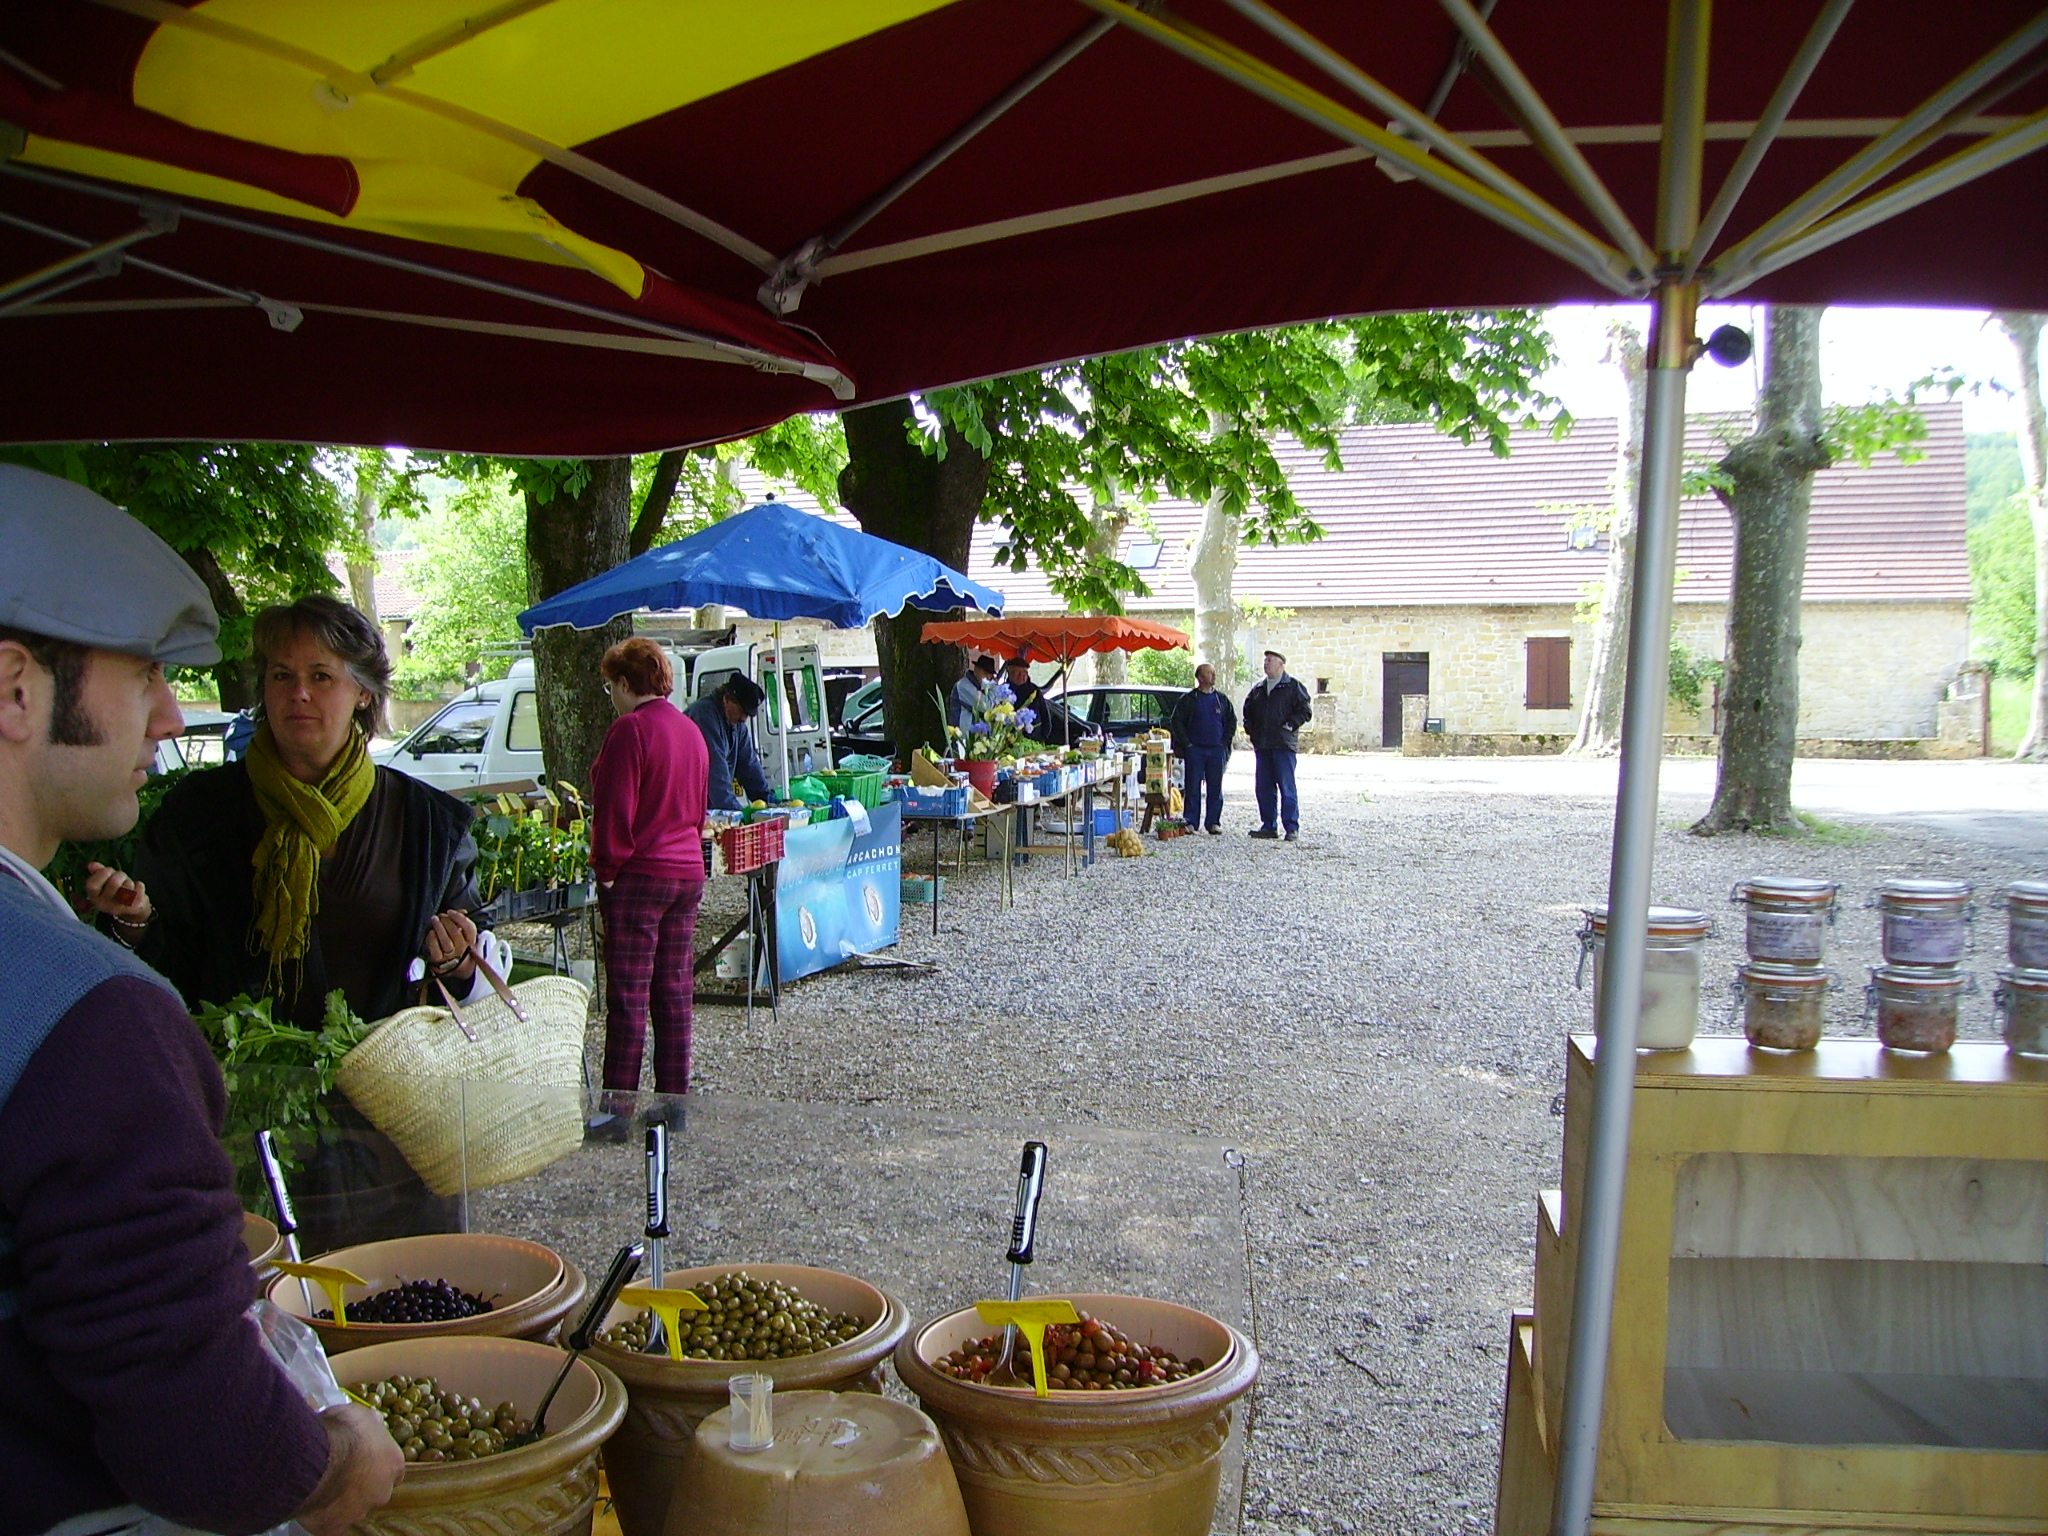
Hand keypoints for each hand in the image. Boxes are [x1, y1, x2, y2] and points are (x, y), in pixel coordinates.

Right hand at [83, 863, 150, 925]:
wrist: (133, 907)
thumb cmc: (117, 890)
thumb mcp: (106, 881)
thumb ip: (98, 872)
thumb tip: (92, 865)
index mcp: (94, 897)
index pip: (92, 886)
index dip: (101, 873)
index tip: (107, 870)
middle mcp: (104, 905)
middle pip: (113, 883)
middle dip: (120, 874)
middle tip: (121, 876)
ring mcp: (119, 908)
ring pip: (127, 887)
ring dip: (129, 882)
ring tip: (128, 884)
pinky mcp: (133, 908)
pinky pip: (138, 890)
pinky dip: (139, 885)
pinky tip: (137, 888)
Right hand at [294, 1403, 402, 1535]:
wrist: (317, 1459)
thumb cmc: (343, 1432)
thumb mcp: (361, 1415)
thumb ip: (370, 1423)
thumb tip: (374, 1421)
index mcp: (394, 1464)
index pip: (393, 1469)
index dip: (378, 1464)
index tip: (363, 1458)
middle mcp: (382, 1492)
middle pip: (375, 1491)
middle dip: (361, 1484)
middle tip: (340, 1472)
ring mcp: (359, 1512)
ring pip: (353, 1509)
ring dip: (342, 1499)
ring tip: (323, 1485)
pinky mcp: (335, 1528)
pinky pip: (330, 1522)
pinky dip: (323, 1514)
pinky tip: (312, 1501)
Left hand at [424, 909, 478, 983]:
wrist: (452, 964)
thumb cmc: (456, 943)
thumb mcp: (463, 933)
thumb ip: (462, 920)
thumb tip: (463, 911)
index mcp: (470, 941)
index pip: (469, 928)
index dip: (459, 918)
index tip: (451, 912)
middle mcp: (462, 948)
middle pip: (456, 933)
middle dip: (446, 921)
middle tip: (441, 916)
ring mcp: (450, 954)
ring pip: (446, 940)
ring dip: (439, 927)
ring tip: (435, 919)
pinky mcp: (438, 958)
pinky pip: (435, 949)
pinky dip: (432, 939)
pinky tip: (431, 932)